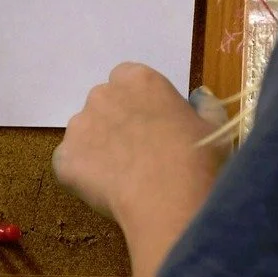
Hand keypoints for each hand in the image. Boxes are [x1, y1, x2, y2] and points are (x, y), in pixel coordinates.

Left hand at [53, 63, 222, 220]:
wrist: (169, 197)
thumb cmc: (197, 156)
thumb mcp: (213, 125)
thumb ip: (203, 105)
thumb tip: (199, 98)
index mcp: (139, 79)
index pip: (127, 78)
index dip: (138, 102)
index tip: (151, 122)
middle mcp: (103, 94)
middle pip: (103, 103)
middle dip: (115, 121)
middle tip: (138, 150)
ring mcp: (79, 126)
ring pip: (85, 133)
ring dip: (98, 147)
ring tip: (124, 176)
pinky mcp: (64, 159)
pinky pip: (70, 164)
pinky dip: (84, 176)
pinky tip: (108, 191)